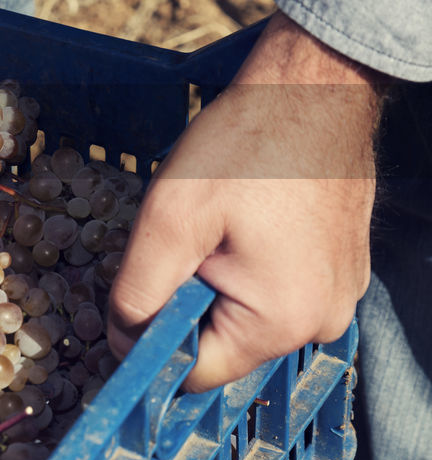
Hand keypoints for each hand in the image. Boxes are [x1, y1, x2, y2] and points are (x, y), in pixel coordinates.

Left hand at [108, 13, 381, 391]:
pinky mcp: (337, 267)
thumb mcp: (168, 222)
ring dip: (211, 279)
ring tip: (213, 221)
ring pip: (244, 313)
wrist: (313, 87)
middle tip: (178, 240)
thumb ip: (138, 295)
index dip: (151, 343)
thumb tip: (122, 344)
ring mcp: (337, 293)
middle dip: (184, 302)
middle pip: (221, 343)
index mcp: (283, 321)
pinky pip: (273, 287)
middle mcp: (322, 321)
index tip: (131, 298)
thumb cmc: (243, 147)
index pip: (197, 372)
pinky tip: (239, 218)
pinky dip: (243, 264)